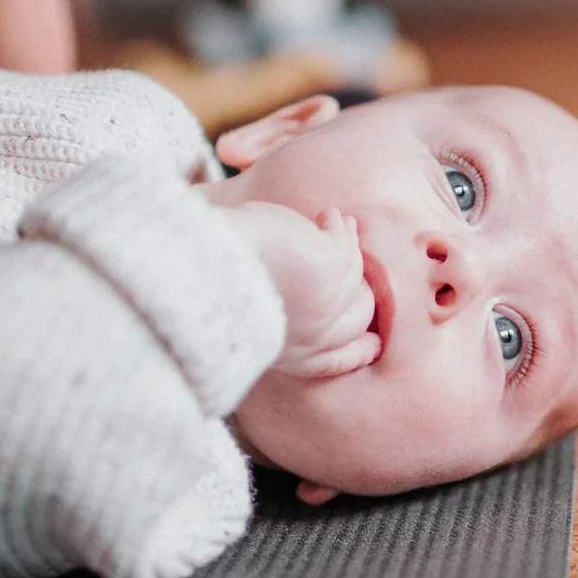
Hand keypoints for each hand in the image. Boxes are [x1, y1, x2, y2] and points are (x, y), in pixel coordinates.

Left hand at [222, 203, 379, 379]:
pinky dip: (338, 227)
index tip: (374, 344)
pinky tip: (329, 217)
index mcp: (292, 355)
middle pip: (360, 318)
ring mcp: (328, 303)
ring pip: (356, 277)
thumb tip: (305, 295)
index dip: (360, 350)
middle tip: (353, 263)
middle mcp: (315, 336)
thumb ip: (281, 320)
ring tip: (338, 225)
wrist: (203, 270)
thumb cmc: (214, 287)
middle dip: (363, 295)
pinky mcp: (332, 268)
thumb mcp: (253, 319)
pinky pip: (346, 244)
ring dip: (346, 247)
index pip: (338, 360)